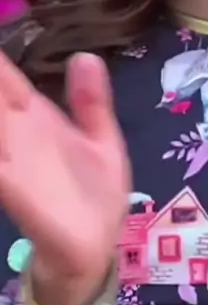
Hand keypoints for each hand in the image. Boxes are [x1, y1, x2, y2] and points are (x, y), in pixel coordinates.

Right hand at [0, 50, 130, 304]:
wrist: (96, 249)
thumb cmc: (95, 194)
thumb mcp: (101, 139)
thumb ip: (91, 101)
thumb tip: (85, 55)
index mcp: (36, 118)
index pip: (6, 80)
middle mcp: (17, 135)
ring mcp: (11, 161)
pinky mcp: (13, 187)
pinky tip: (0, 142)